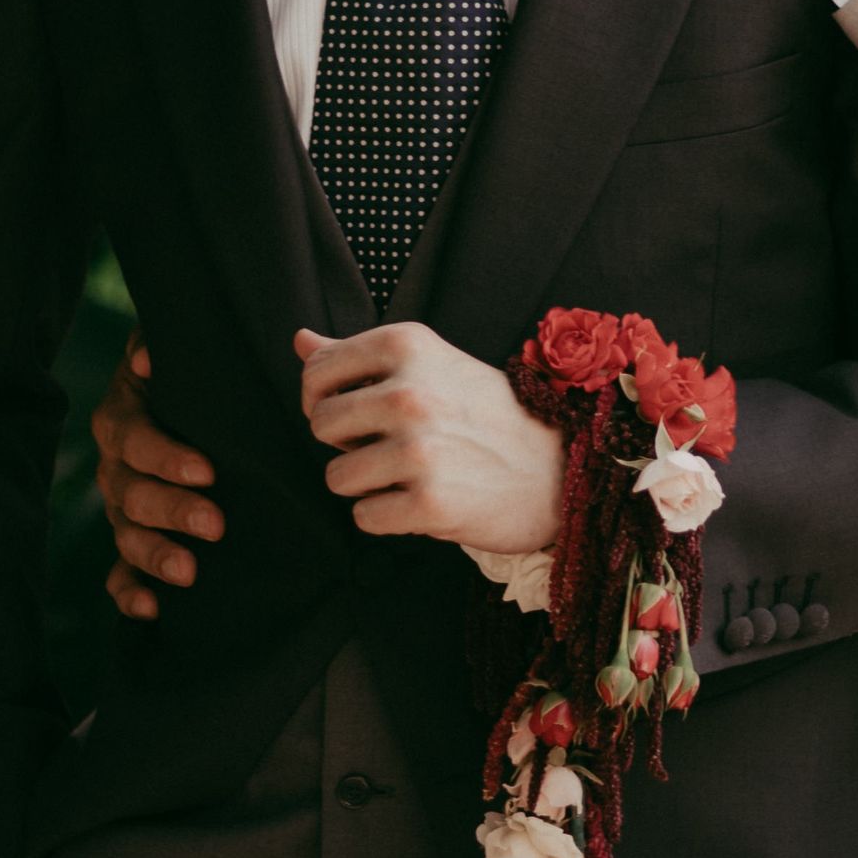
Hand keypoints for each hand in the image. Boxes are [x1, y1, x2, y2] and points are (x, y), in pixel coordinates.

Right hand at [90, 333, 224, 621]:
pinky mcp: (132, 537)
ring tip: (190, 572)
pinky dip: (130, 593)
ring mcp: (120, 506)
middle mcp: (114, 465)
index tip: (208, 471)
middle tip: (215, 523)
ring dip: (155, 556)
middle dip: (172, 511)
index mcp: (121, 417)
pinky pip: (118, 573)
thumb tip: (145, 358)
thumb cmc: (189, 370)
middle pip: (130, 494)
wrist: (188, 394)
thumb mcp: (180, 347)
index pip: (134, 439)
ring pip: (126, 535)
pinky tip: (152, 610)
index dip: (166, 457)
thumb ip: (159, 344)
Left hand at [294, 322, 561, 551]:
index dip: (327, 397)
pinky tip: (423, 500)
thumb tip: (299, 341)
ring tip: (410, 473)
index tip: (360, 408)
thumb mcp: (429, 364)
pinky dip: (388, 516)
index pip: (316, 371)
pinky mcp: (429, 503)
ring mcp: (420, 449)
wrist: (558, 468)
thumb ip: (358, 355)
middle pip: (319, 423)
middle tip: (391, 444)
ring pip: (336, 475)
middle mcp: (410, 391)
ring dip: (366, 483)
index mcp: (408, 345)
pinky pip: (363, 516)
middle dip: (346, 442)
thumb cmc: (485, 413)